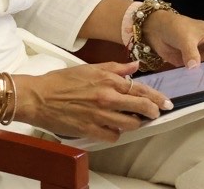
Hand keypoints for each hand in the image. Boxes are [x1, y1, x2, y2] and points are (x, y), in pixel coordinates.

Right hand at [16, 61, 169, 141]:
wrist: (37, 97)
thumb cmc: (61, 81)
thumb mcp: (91, 68)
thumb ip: (116, 68)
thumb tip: (135, 66)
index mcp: (109, 82)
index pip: (142, 91)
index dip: (157, 98)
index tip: (165, 103)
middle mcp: (107, 99)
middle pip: (140, 109)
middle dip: (152, 112)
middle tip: (155, 114)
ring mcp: (98, 116)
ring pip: (129, 125)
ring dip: (134, 123)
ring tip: (133, 120)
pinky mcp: (88, 130)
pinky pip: (112, 136)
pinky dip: (115, 133)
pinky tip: (113, 128)